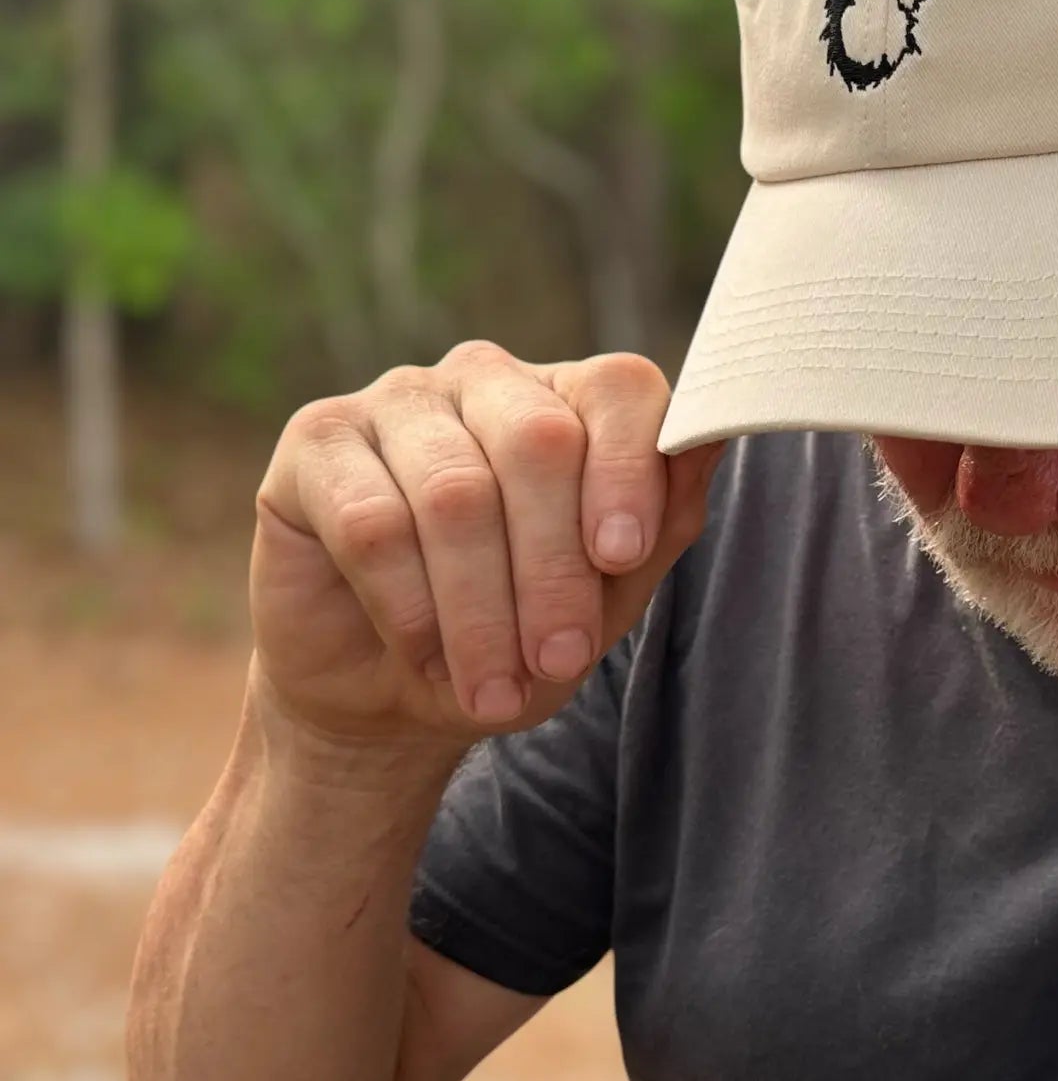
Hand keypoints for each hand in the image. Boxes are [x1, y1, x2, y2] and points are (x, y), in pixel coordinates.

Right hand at [249, 341, 726, 753]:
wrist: (391, 698)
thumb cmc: (516, 639)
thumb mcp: (606, 601)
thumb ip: (663, 522)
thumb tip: (717, 437)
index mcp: (572, 402)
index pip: (621, 389)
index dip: (627, 469)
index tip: (622, 556)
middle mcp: (489, 381)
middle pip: (539, 442)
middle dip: (553, 571)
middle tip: (557, 662)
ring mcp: (399, 400)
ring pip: (456, 494)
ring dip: (480, 611)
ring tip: (492, 690)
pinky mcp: (318, 443)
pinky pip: (372, 521)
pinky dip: (407, 605)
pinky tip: (421, 653)